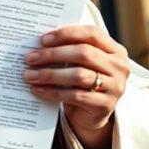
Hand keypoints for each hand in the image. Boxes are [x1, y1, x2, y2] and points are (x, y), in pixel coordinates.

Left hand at [22, 26, 129, 148]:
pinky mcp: (105, 106)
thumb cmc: (83, 81)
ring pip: (78, 75)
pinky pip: (75, 96)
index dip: (66, 34)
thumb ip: (69, 49)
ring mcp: (115, 87)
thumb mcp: (81, 63)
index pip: (92, 33)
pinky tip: (38, 89)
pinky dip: (53, 92)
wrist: (91, 115)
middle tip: (30, 58)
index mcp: (115, 50)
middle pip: (83, 53)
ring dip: (49, 74)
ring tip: (29, 74)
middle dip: (53, 54)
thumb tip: (38, 43)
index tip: (43, 39)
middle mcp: (119, 67)